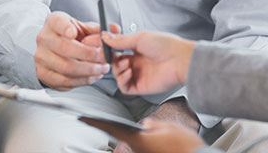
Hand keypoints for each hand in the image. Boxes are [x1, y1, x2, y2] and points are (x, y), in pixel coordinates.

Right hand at [35, 11, 110, 89]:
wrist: (55, 51)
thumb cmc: (71, 38)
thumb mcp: (84, 28)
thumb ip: (100, 29)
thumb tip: (114, 29)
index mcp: (53, 22)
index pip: (57, 22)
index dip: (64, 28)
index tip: (74, 33)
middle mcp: (44, 38)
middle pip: (65, 48)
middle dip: (89, 55)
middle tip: (104, 57)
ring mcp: (41, 57)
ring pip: (66, 67)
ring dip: (89, 70)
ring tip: (102, 68)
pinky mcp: (44, 74)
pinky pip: (66, 81)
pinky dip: (83, 80)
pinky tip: (92, 75)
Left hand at [82, 117, 203, 152]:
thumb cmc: (186, 148)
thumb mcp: (171, 128)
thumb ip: (155, 125)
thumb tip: (146, 125)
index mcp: (139, 139)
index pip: (111, 128)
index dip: (95, 122)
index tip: (81, 118)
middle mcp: (138, 150)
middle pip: (121, 137)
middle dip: (111, 128)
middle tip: (96, 120)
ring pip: (133, 143)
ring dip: (130, 137)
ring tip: (137, 128)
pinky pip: (143, 148)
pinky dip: (140, 142)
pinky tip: (152, 138)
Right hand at [103, 31, 194, 94]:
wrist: (179, 60)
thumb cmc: (165, 46)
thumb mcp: (139, 38)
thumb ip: (121, 40)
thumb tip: (105, 37)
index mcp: (138, 50)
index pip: (119, 51)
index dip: (112, 50)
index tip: (105, 46)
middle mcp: (138, 63)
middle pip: (117, 64)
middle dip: (113, 60)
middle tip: (112, 56)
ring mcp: (139, 75)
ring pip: (119, 76)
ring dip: (117, 70)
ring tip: (125, 64)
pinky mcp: (141, 87)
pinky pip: (125, 88)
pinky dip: (122, 81)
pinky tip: (128, 72)